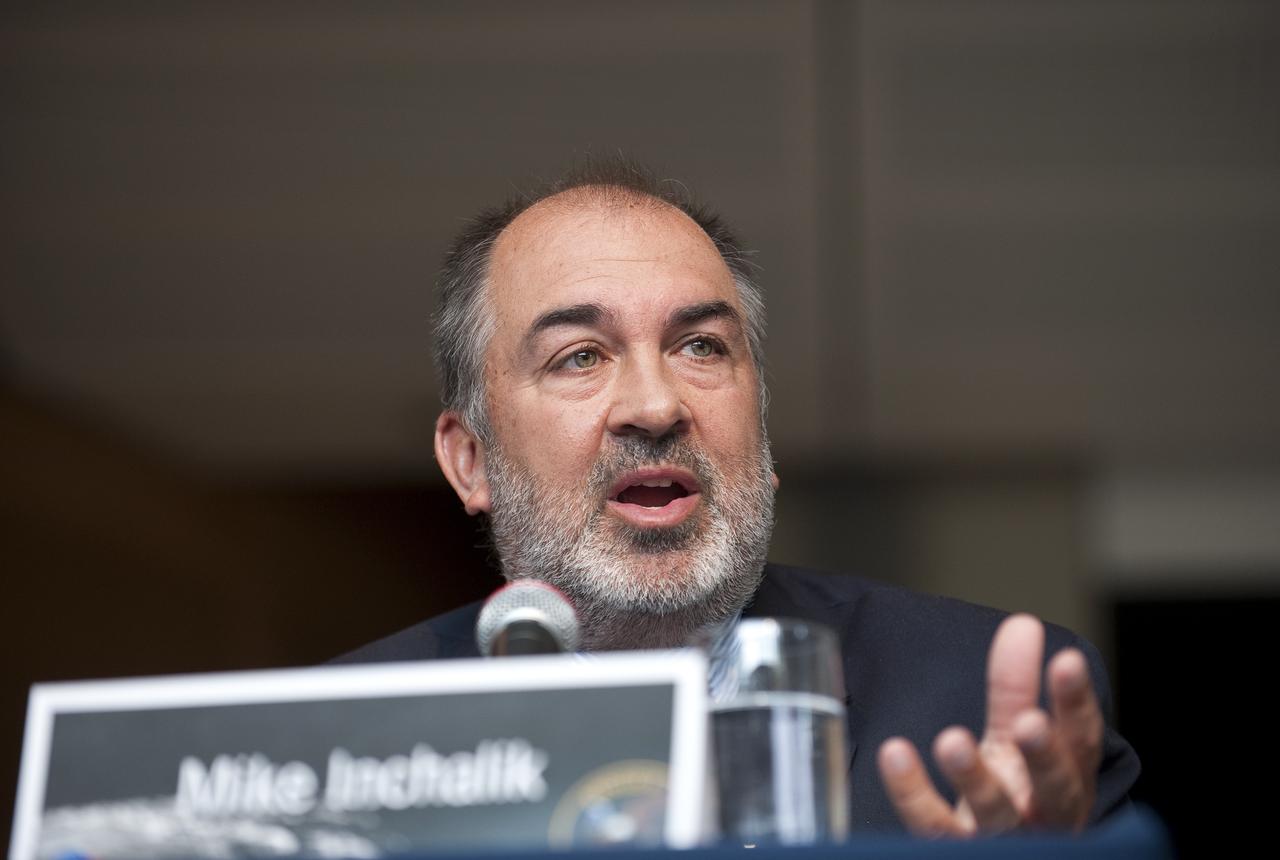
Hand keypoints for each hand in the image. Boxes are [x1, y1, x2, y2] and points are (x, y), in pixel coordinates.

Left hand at [876, 614, 1102, 835]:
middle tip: (1029, 722)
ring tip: (952, 742)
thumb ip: (1017, 687)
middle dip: (1044, 756)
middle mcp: (1044, 814)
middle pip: (1055, 788)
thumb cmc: (1013, 796)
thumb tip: (1023, 622)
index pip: (1080, 739)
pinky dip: (913, 794)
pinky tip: (895, 756)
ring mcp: (1005, 840)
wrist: (999, 855)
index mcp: (1067, 779)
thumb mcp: (1015, 740)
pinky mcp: (959, 852)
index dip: (1075, 702)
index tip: (1066, 661)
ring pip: (996, 815)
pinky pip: (935, 827)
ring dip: (975, 780)